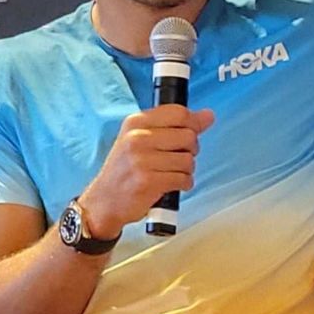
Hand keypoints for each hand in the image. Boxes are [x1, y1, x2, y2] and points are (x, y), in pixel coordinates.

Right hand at [78, 104, 215, 237]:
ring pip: (188, 160)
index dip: (193, 123)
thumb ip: (174, 126)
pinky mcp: (148, 181)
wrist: (105, 200)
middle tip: (177, 158)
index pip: (178, 112)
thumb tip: (208, 115)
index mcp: (135, 123)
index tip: (193, 132)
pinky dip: (184, 183)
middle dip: (190, 150)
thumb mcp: (142, 139)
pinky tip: (172, 184)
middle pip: (188, 136)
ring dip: (187, 170)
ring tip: (172, 173)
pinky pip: (184, 179)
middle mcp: (137, 138)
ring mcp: (142, 160)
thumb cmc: (126, 169)